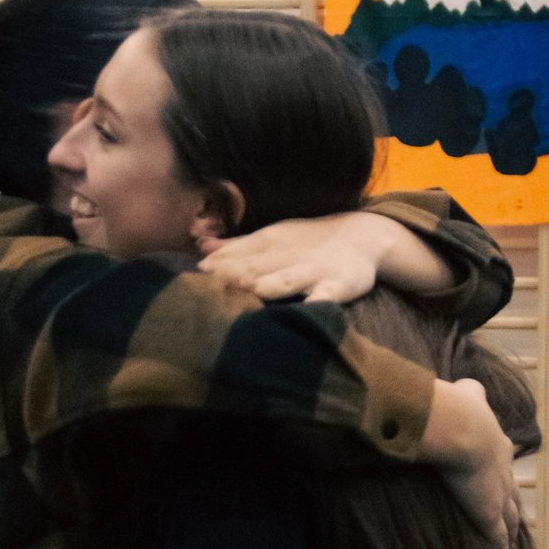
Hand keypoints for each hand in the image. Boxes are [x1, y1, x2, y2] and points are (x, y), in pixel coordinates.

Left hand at [196, 212, 386, 303]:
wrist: (363, 235)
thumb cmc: (307, 242)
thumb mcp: (272, 239)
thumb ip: (236, 247)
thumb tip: (200, 248)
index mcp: (267, 244)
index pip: (234, 256)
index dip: (213, 268)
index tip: (186, 279)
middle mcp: (285, 257)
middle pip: (253, 268)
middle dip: (229, 278)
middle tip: (203, 291)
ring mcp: (311, 272)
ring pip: (284, 280)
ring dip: (266, 286)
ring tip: (247, 293)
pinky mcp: (337, 286)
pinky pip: (325, 297)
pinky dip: (314, 304)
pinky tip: (303, 312)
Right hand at [418, 378, 519, 548]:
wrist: (459, 426)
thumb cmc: (458, 408)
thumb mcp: (468, 394)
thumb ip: (469, 391)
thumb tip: (468, 383)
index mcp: (496, 444)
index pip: (501, 465)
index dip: (501, 477)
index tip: (501, 486)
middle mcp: (503, 470)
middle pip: (511, 494)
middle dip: (510, 506)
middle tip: (510, 519)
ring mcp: (498, 493)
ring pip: (509, 518)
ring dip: (508, 532)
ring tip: (507, 547)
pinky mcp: (489, 513)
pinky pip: (496, 537)